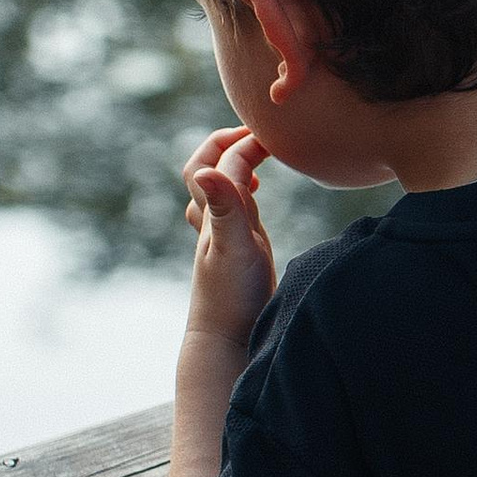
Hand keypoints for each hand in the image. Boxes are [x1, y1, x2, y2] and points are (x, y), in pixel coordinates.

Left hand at [181, 125, 276, 349]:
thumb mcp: (233, 248)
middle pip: (207, 169)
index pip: (224, 164)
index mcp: (214, 215)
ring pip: (218, 189)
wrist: (226, 343)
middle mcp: (215, 222)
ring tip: (256, 156)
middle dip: (227, 144)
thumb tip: (206, 170)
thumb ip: (225, 209)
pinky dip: (239, 191)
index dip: (244, 143)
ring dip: (231, 166)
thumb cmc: (231, 299)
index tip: (270, 133)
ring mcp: (224, 237)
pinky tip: (253, 196)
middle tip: (257, 133)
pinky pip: (231, 210)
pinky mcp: (238, 252)